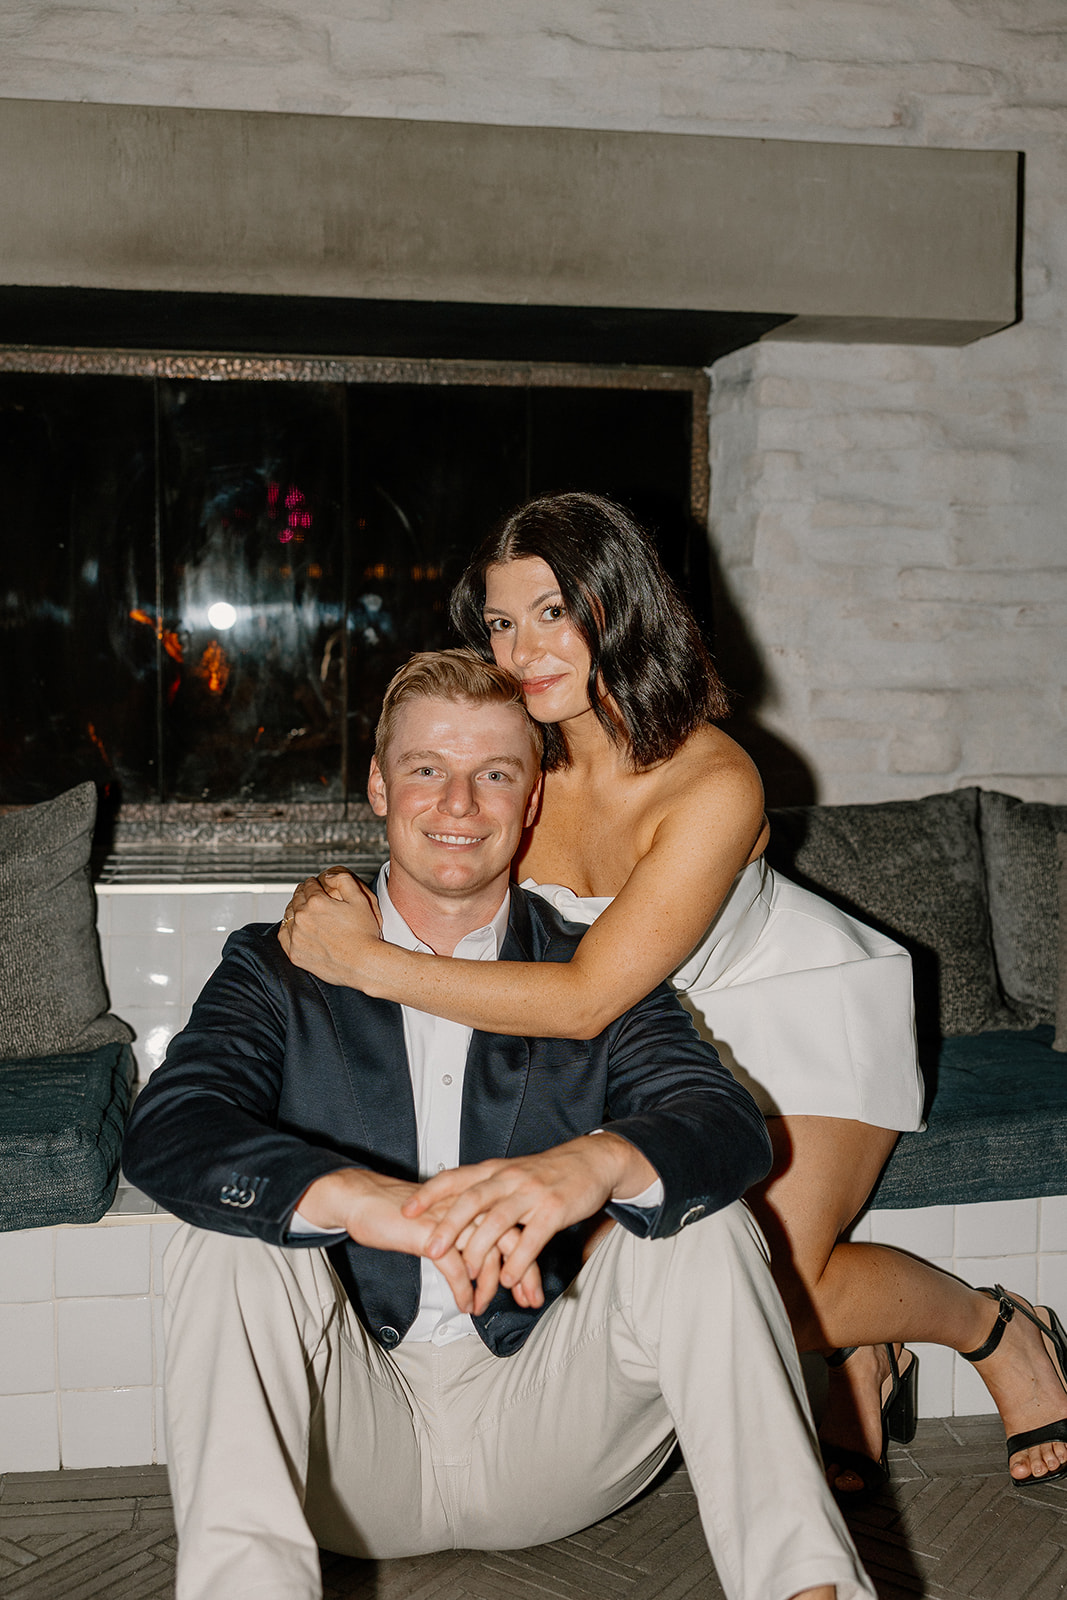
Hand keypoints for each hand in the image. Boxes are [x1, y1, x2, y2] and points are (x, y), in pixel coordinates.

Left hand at [277, 868, 382, 985]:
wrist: (363, 964)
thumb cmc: (364, 935)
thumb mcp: (360, 899)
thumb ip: (344, 880)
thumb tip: (328, 875)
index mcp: (317, 902)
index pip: (308, 885)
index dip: (314, 883)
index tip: (316, 885)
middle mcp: (303, 918)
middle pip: (297, 898)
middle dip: (304, 894)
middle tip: (310, 895)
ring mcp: (296, 937)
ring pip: (288, 915)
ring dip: (294, 909)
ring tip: (303, 910)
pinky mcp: (295, 953)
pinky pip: (283, 935)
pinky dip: (287, 928)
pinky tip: (295, 927)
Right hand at [297, 1169, 541, 1316]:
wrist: (363, 1198)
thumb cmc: (401, 1213)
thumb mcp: (443, 1224)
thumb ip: (467, 1237)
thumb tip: (488, 1264)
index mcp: (475, 1201)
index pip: (515, 1229)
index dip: (528, 1261)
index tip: (533, 1289)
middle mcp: (469, 1207)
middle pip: (511, 1240)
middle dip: (523, 1274)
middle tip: (529, 1301)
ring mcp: (450, 1219)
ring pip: (486, 1254)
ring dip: (490, 1287)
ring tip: (488, 1307)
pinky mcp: (429, 1233)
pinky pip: (455, 1267)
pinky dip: (463, 1290)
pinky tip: (465, 1304)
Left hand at [403, 1134, 652, 1306]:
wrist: (590, 1161)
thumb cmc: (544, 1173)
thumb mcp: (510, 1173)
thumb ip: (484, 1190)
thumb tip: (449, 1212)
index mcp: (494, 1170)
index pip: (454, 1178)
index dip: (429, 1194)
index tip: (405, 1210)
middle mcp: (509, 1178)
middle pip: (472, 1200)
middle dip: (448, 1226)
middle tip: (429, 1250)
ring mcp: (531, 1194)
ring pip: (498, 1221)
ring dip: (480, 1249)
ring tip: (468, 1273)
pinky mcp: (554, 1210)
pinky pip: (532, 1238)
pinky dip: (517, 1261)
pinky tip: (507, 1279)